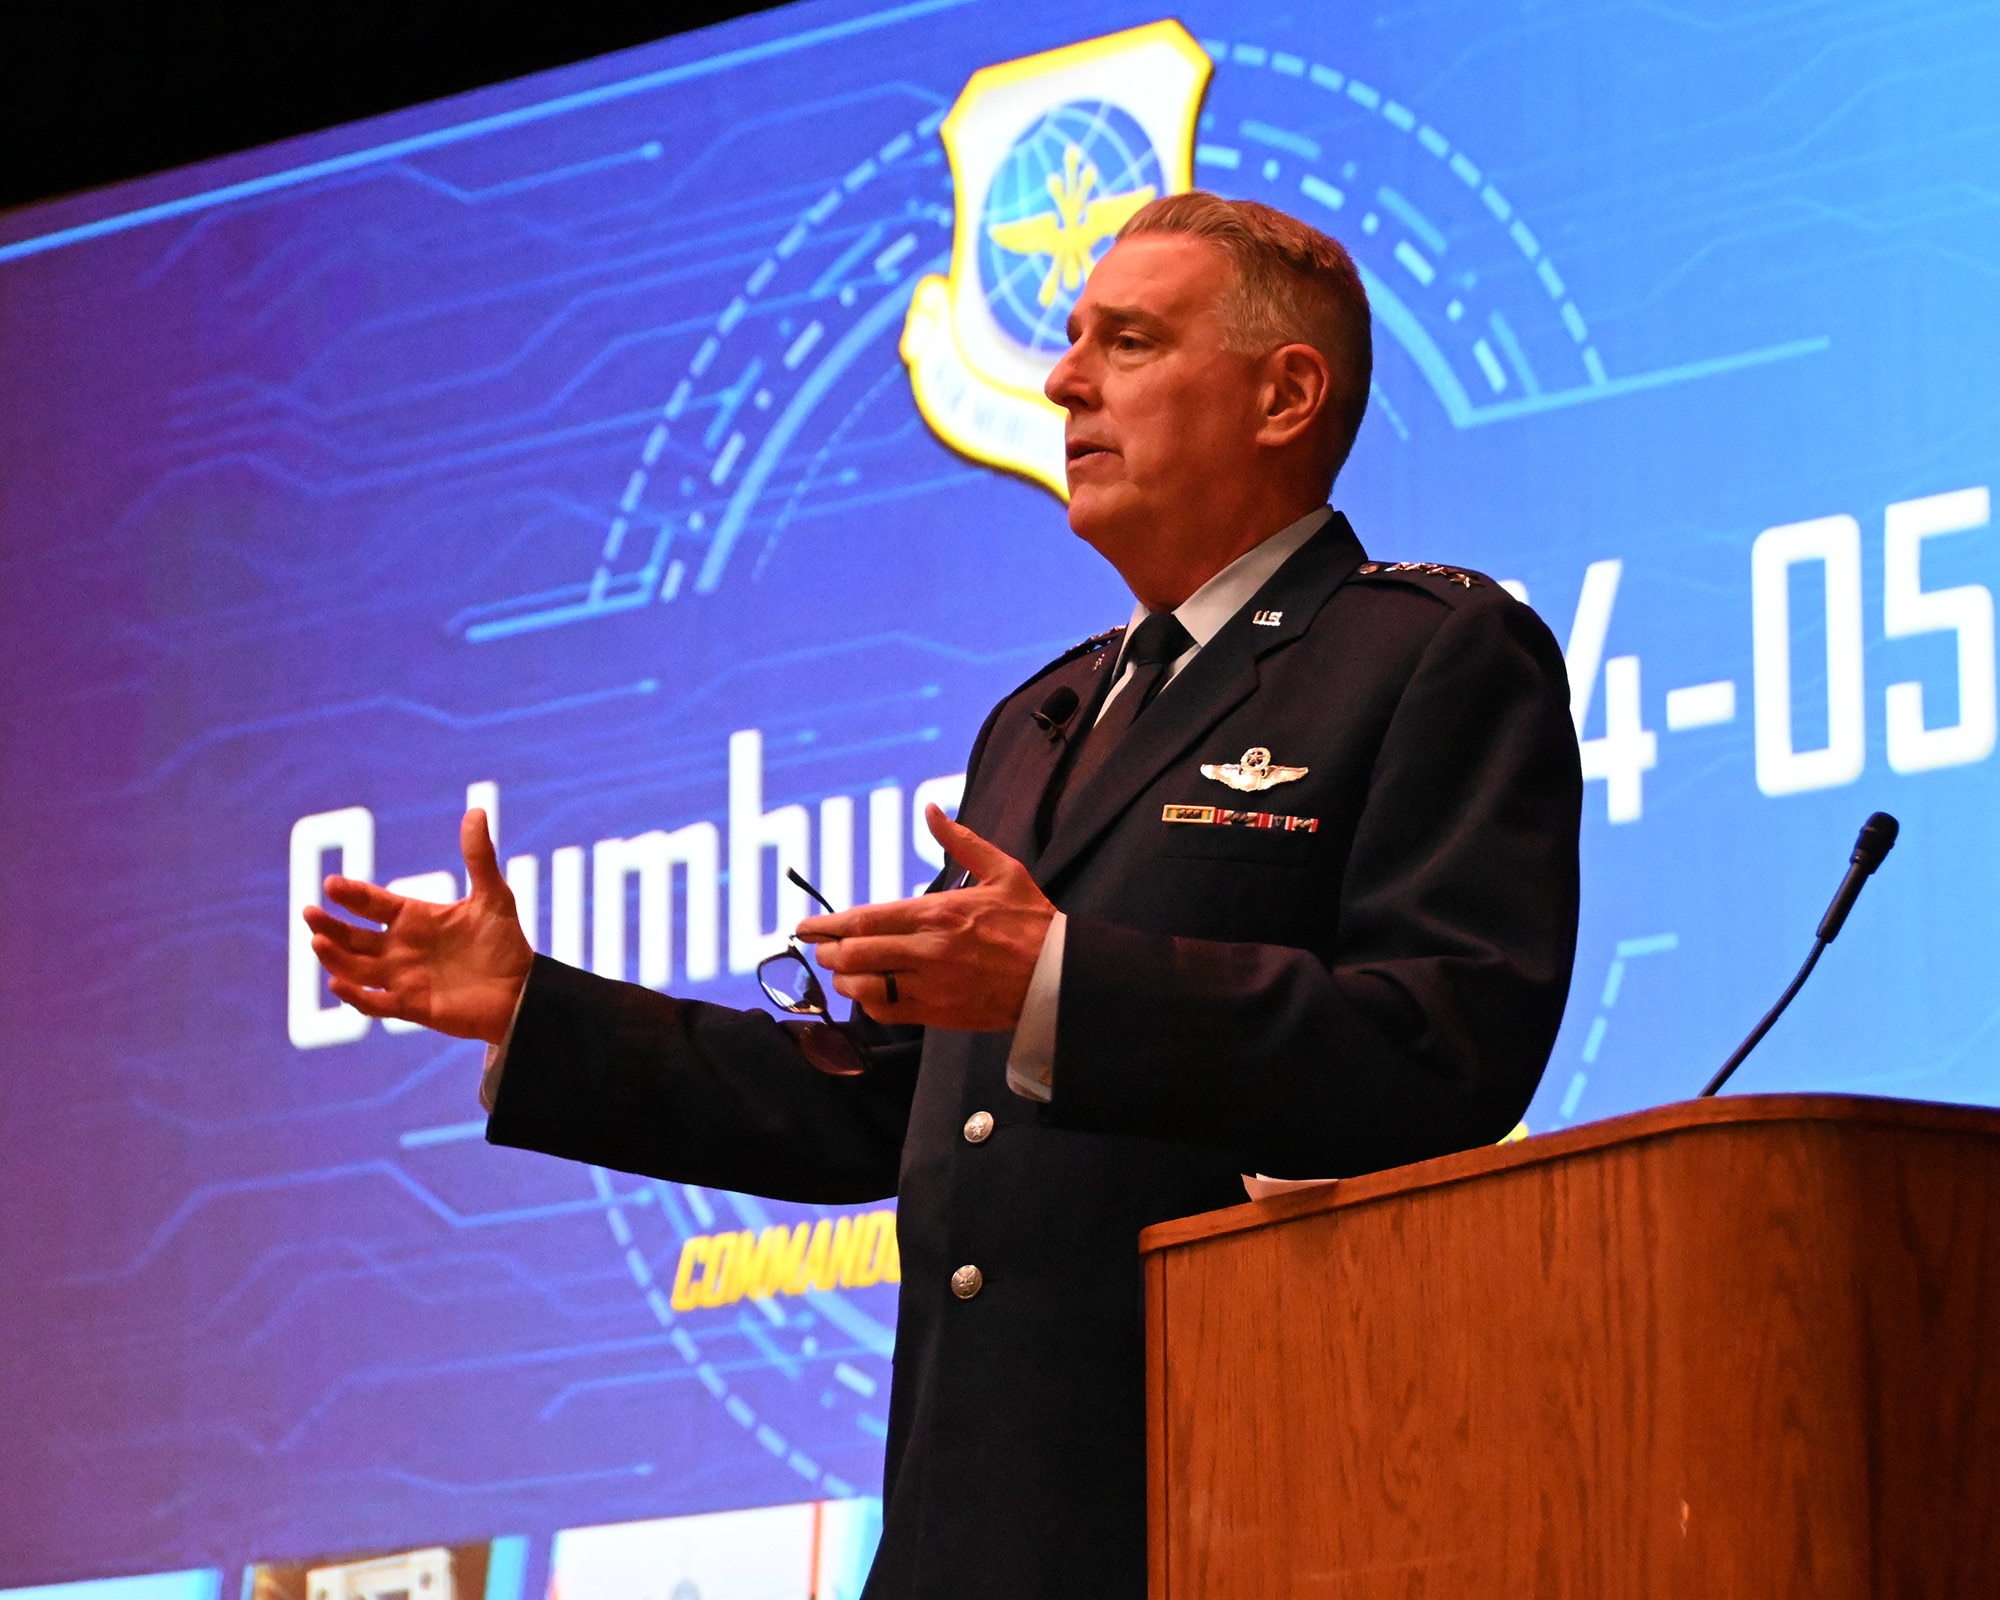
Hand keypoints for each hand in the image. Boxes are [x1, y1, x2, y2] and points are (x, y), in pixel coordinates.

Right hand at [302, 809, 533, 1043]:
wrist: (522, 991)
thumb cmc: (505, 943)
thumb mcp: (493, 896)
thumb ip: (479, 857)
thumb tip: (476, 810)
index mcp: (414, 918)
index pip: (373, 903)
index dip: (351, 894)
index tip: (331, 884)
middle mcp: (400, 947)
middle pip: (353, 936)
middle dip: (330, 925)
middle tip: (309, 913)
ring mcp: (402, 978)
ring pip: (356, 968)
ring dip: (336, 957)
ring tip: (319, 941)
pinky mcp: (411, 1006)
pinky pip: (375, 1003)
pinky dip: (355, 996)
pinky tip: (338, 983)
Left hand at [800, 805, 1054, 1028]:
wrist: (1061, 976)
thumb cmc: (1033, 923)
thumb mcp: (1002, 871)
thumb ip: (961, 841)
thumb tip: (931, 809)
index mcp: (939, 912)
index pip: (867, 919)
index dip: (829, 925)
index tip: (806, 926)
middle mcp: (929, 949)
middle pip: (857, 953)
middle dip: (830, 952)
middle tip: (820, 950)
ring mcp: (933, 985)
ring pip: (867, 987)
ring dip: (847, 980)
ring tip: (843, 973)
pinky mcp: (940, 1013)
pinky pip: (890, 1012)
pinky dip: (872, 1005)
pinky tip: (871, 995)